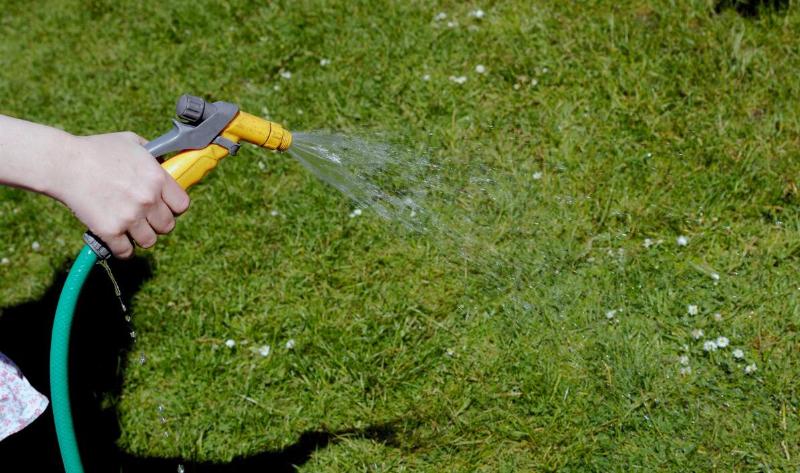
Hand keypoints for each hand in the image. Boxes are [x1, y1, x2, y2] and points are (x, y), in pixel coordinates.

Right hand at [50, 132, 189, 258]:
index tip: (164, 207)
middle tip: (143, 217)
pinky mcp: (110, 231)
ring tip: (130, 228)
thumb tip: (166, 163)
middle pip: (167, 226)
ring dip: (140, 237)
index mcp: (157, 178)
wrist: (63, 163)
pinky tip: (117, 240)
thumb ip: (153, 154)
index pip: (182, 205)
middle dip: (156, 223)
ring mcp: (129, 217)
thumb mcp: (131, 142)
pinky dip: (122, 249)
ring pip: (149, 241)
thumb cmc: (97, 150)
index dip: (173, 207)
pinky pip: (126, 252)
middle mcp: (148, 199)